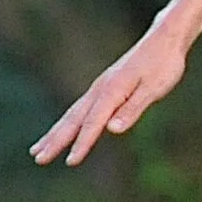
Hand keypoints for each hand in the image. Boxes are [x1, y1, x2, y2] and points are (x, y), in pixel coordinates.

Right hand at [31, 24, 188, 166]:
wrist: (164, 39)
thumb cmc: (164, 64)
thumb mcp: (154, 88)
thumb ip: (133, 108)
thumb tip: (112, 130)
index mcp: (112, 91)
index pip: (94, 122)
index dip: (83, 143)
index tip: (71, 162)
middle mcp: (100, 90)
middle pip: (73, 120)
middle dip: (56, 140)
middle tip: (38, 159)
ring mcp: (99, 88)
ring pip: (72, 115)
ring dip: (55, 133)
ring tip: (37, 150)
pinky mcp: (103, 88)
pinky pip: (80, 110)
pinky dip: (67, 123)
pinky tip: (61, 132)